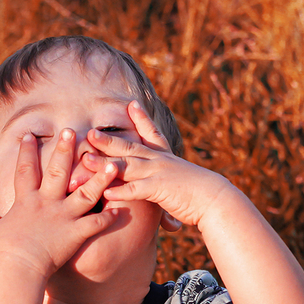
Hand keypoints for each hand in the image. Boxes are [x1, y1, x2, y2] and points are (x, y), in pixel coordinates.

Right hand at [0, 129, 119, 279]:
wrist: (19, 266)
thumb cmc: (2, 251)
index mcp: (26, 201)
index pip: (25, 170)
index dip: (26, 152)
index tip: (29, 135)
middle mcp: (47, 203)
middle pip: (58, 171)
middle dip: (66, 150)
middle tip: (73, 131)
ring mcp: (64, 217)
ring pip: (86, 192)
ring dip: (100, 178)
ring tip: (112, 163)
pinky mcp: (76, 233)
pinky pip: (96, 223)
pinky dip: (108, 217)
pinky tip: (120, 210)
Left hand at [83, 101, 234, 228]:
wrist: (217, 200)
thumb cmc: (200, 194)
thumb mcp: (183, 180)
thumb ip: (172, 178)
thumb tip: (169, 180)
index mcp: (165, 157)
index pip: (152, 134)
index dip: (141, 118)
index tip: (131, 103)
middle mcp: (159, 161)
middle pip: (129, 147)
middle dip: (108, 139)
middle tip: (89, 132)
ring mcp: (158, 173)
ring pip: (127, 165)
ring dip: (105, 163)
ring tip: (86, 160)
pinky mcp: (159, 189)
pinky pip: (136, 189)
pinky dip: (121, 191)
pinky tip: (106, 192)